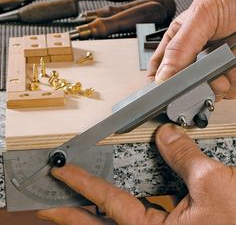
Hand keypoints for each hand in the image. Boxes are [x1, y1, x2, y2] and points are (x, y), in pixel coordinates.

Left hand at [37, 124, 235, 224]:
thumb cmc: (235, 224)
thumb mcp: (214, 186)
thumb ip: (185, 157)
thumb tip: (166, 134)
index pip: (106, 202)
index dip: (82, 183)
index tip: (62, 171)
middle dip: (69, 215)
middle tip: (45, 205)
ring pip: (112, 222)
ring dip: (89, 213)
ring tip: (69, 204)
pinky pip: (133, 215)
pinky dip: (116, 207)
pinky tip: (110, 200)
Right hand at [148, 0, 235, 100]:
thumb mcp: (200, 16)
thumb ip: (179, 47)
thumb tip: (163, 76)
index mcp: (177, 42)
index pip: (159, 66)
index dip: (157, 81)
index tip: (161, 92)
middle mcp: (194, 56)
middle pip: (182, 84)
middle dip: (191, 87)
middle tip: (201, 80)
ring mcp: (212, 67)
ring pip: (205, 90)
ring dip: (215, 86)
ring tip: (224, 71)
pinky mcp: (230, 74)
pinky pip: (227, 91)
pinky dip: (232, 86)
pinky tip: (233, 72)